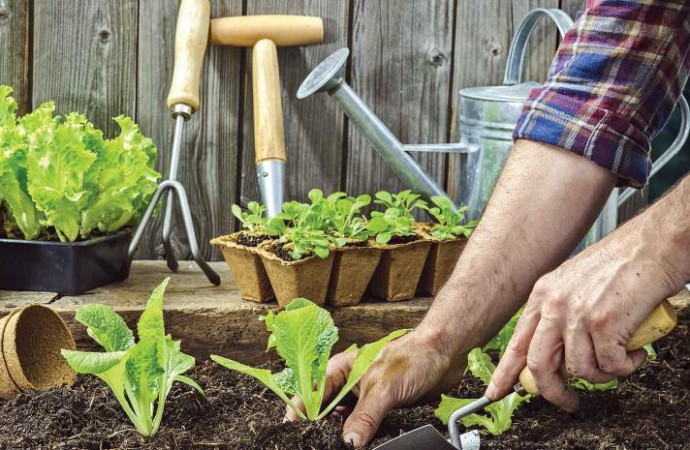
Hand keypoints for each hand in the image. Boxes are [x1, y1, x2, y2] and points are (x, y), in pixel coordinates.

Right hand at [285, 329, 464, 447]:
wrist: (445, 354)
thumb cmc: (413, 357)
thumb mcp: (384, 389)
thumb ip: (365, 417)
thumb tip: (348, 443)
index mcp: (341, 369)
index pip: (312, 394)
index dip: (300, 412)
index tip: (293, 431)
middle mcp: (350, 384)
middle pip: (325, 411)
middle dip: (320, 428)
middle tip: (317, 443)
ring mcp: (365, 397)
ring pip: (345, 421)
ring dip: (342, 435)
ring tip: (336, 445)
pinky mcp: (381, 409)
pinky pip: (364, 427)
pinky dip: (361, 437)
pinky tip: (361, 445)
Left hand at [486, 229, 684, 410]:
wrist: (653, 245)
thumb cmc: (621, 264)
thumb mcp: (574, 284)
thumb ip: (560, 315)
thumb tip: (557, 353)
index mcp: (542, 295)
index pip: (517, 342)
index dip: (505, 372)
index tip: (496, 392)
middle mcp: (554, 305)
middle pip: (539, 364)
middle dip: (552, 391)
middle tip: (568, 402)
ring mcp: (578, 314)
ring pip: (579, 370)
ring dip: (602, 375)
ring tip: (618, 360)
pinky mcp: (605, 323)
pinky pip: (610, 366)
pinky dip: (626, 366)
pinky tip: (634, 352)